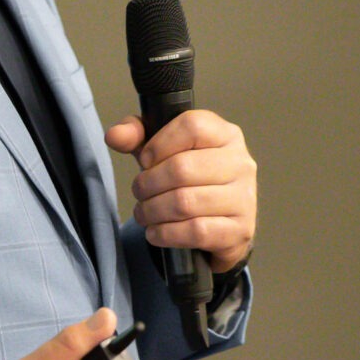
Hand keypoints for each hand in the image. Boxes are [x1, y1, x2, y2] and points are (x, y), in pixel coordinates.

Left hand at [105, 109, 256, 273]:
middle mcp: (241, 164)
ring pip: (185, 202)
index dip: (159, 144)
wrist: (220, 227)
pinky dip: (166, 233)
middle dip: (148, 183)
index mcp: (226, 135)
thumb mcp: (164, 152)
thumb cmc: (191, 182)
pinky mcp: (239, 230)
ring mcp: (244, 198)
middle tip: (139, 192)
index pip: (192, 126)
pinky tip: (156, 232)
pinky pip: (195, 231)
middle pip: (182, 168)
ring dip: (152, 210)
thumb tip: (115, 136)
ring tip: (144, 213)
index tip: (145, 160)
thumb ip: (138, 136)